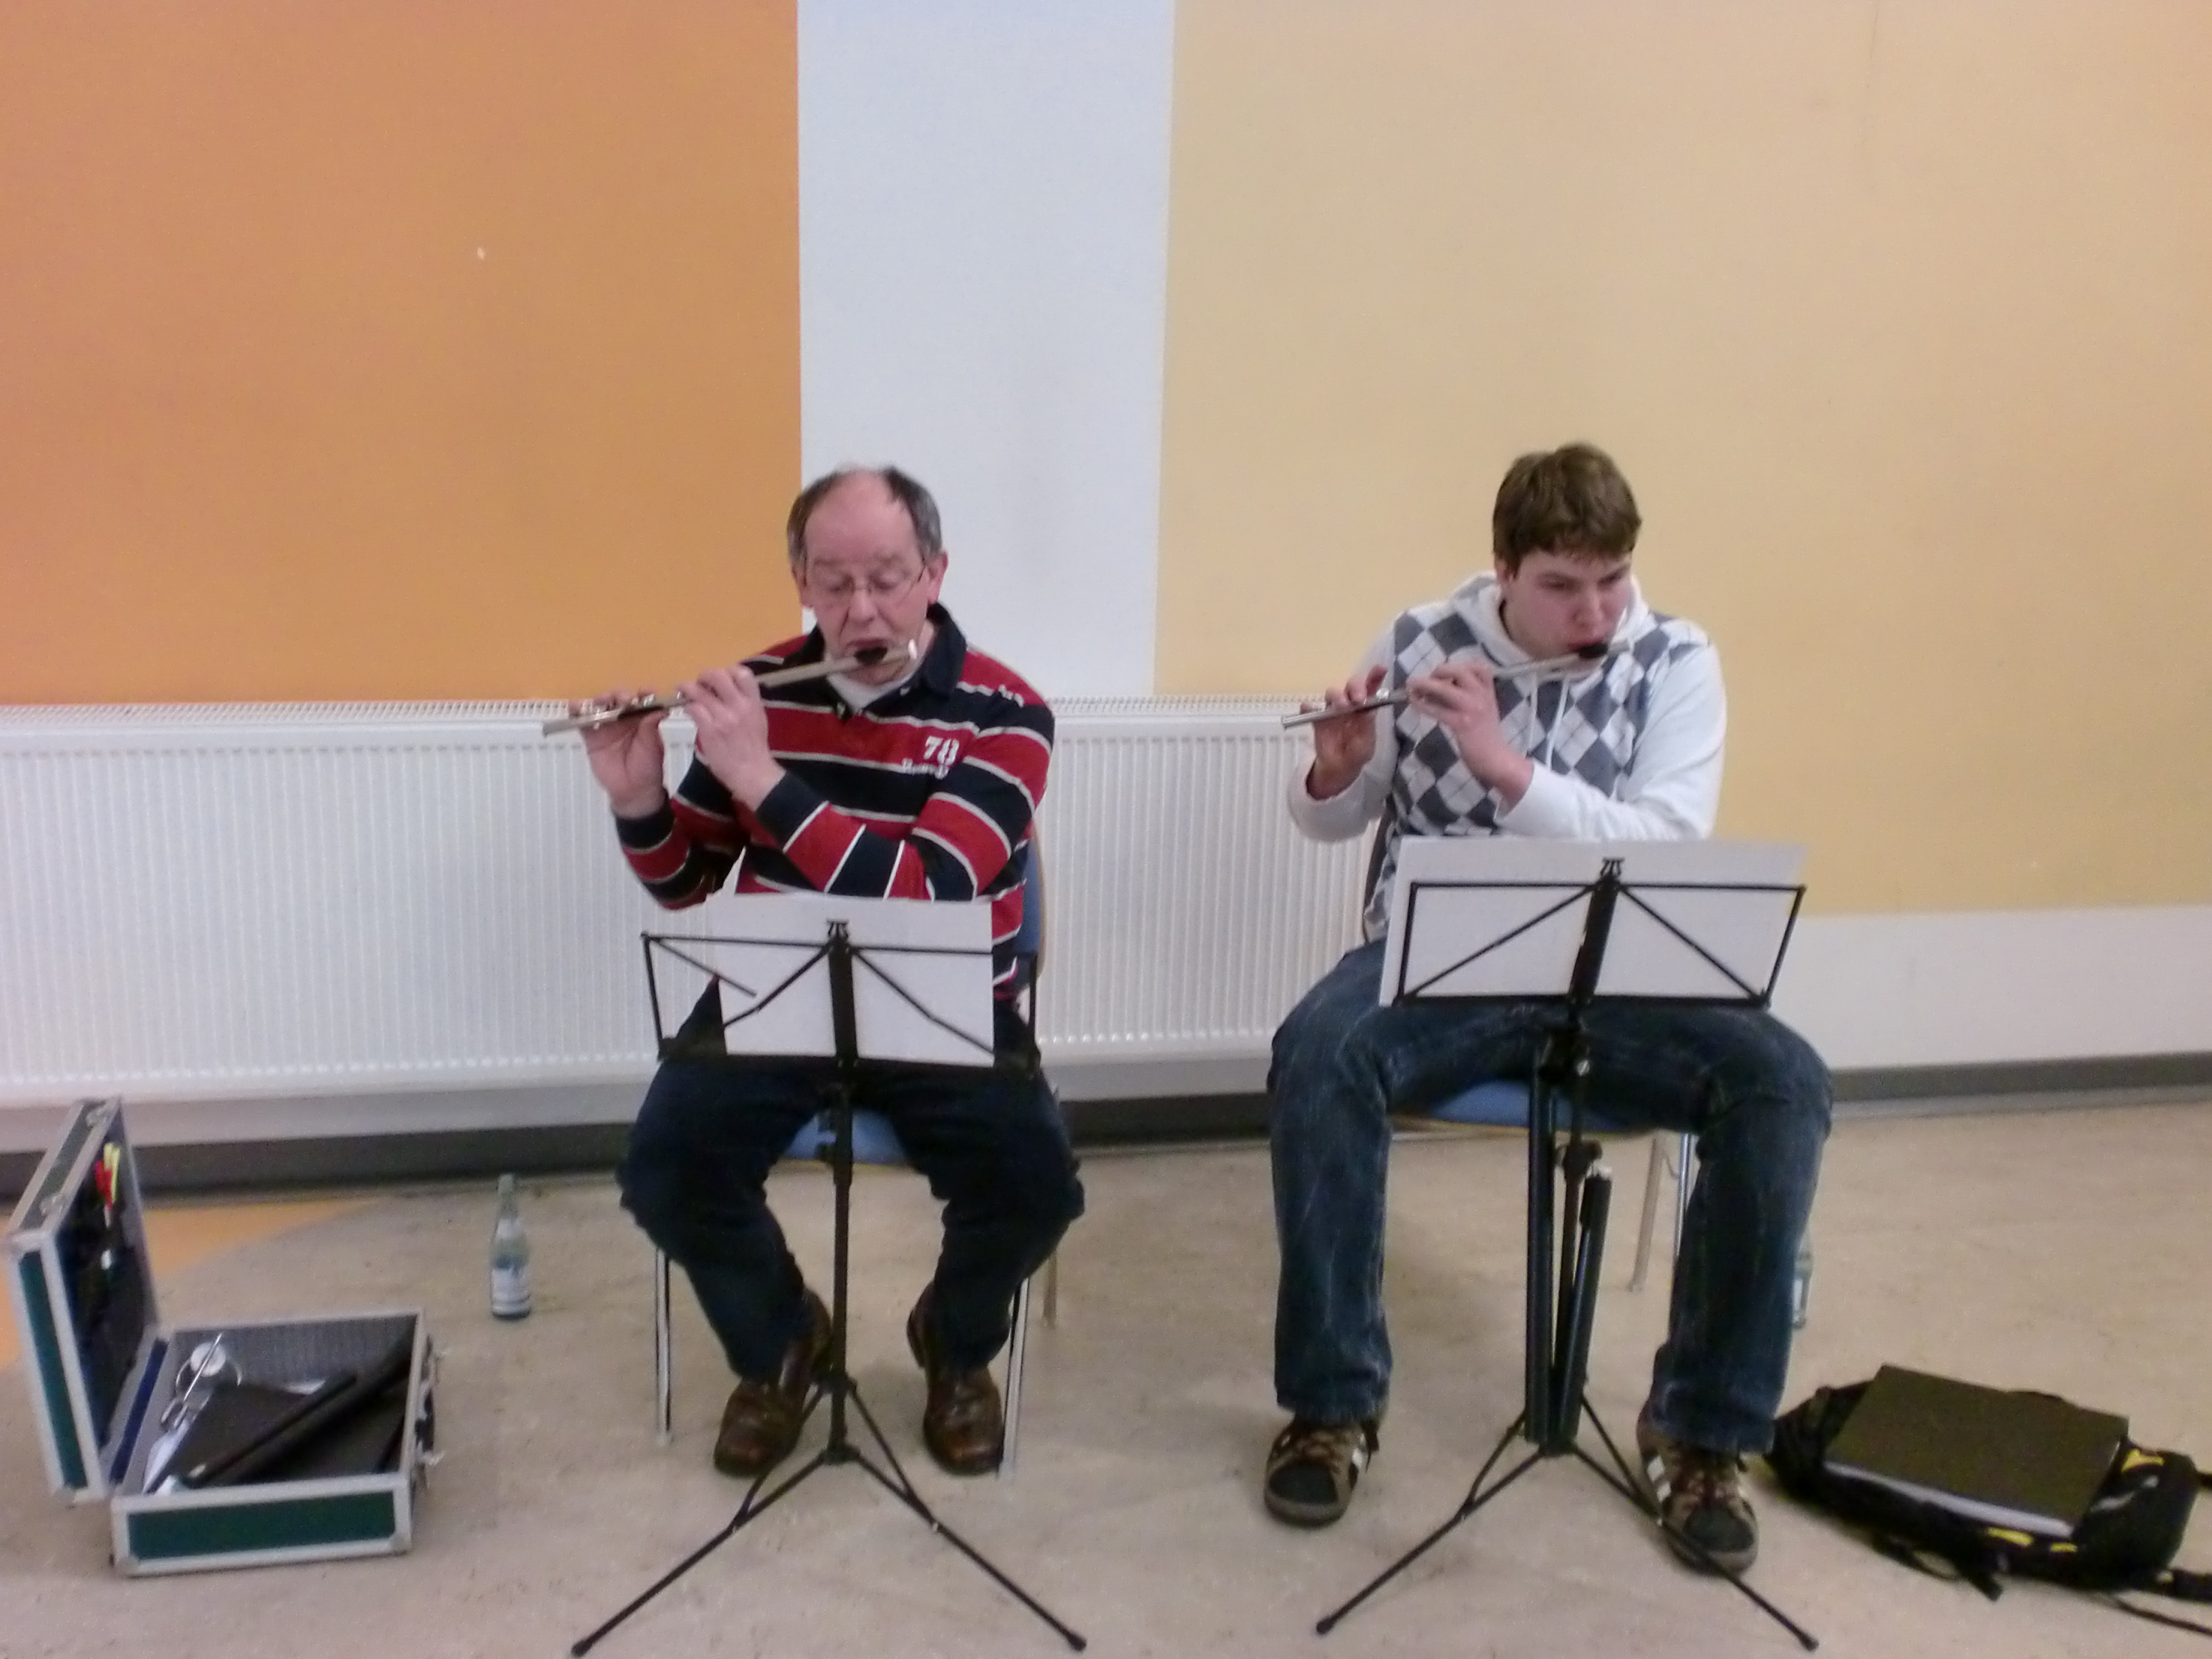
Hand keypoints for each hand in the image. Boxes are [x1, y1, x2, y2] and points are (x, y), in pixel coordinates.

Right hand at [577, 691, 670, 816]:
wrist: (633, 791)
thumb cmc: (647, 768)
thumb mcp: (653, 746)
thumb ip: (652, 727)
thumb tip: (661, 709)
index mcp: (642, 718)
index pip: (642, 700)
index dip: (643, 694)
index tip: (646, 693)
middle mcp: (623, 718)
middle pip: (618, 699)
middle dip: (620, 695)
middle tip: (623, 700)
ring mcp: (606, 726)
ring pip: (600, 706)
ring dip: (599, 700)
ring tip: (601, 702)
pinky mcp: (591, 736)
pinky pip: (582, 722)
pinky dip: (576, 712)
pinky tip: (575, 707)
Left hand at [683, 665, 784, 809]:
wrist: (753, 773)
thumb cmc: (755, 749)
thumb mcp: (758, 720)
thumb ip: (747, 704)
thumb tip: (731, 692)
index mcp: (754, 703)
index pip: (743, 673)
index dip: (728, 671)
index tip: (721, 680)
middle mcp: (739, 706)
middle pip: (718, 675)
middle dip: (704, 676)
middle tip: (699, 684)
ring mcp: (723, 717)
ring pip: (699, 690)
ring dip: (687, 689)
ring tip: (684, 693)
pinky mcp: (709, 730)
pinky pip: (693, 709)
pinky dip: (686, 708)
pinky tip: (687, 712)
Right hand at [1302, 665, 1386, 797]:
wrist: (1340, 769)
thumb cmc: (1357, 754)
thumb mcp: (1367, 744)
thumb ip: (1367, 727)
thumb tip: (1368, 710)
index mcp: (1365, 708)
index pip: (1371, 688)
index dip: (1375, 676)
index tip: (1381, 669)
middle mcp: (1349, 704)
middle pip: (1351, 686)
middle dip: (1355, 687)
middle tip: (1358, 699)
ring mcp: (1332, 710)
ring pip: (1332, 693)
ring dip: (1337, 695)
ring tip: (1341, 706)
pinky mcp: (1317, 720)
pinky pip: (1310, 710)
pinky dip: (1308, 707)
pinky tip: (1308, 707)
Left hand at [1407, 661, 1532, 802]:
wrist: (1497, 759)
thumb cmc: (1489, 738)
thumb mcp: (1485, 711)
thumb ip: (1470, 699)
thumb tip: (1441, 691)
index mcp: (1489, 693)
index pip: (1481, 667)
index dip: (1462, 664)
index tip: (1448, 672)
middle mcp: (1481, 696)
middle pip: (1459, 670)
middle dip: (1439, 670)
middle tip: (1428, 679)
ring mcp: (1471, 708)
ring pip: (1444, 688)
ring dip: (1424, 684)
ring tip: (1411, 687)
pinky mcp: (1460, 723)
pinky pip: (1436, 709)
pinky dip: (1422, 704)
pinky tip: (1414, 703)